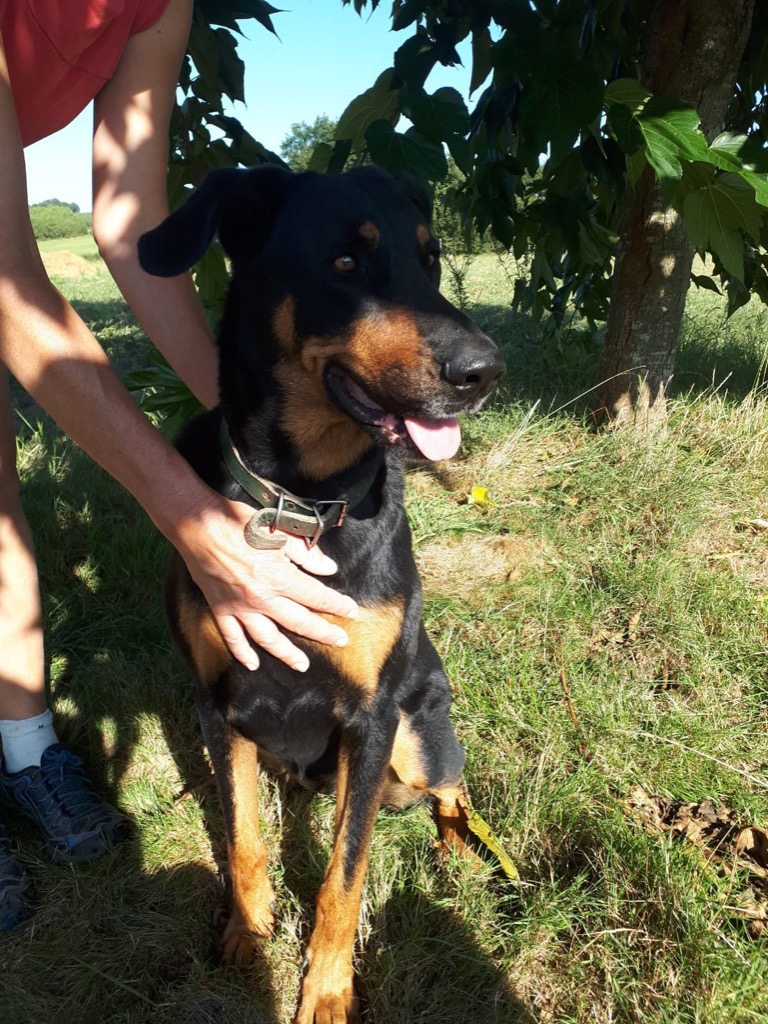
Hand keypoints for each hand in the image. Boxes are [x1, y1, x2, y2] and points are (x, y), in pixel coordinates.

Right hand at [172, 491, 357, 671]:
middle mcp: (262, 598)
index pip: (317, 597)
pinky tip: (253, 664)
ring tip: (302, 665)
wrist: (197, 524)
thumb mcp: (280, 530)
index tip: (352, 612)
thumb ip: (307, 552)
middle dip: (324, 633)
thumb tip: (328, 569)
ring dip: (287, 654)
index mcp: (280, 577)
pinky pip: (233, 637)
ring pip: (268, 639)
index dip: (337, 605)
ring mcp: (240, 607)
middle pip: (300, 622)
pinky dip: (242, 653)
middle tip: (341, 641)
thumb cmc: (239, 522)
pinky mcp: (220, 609)